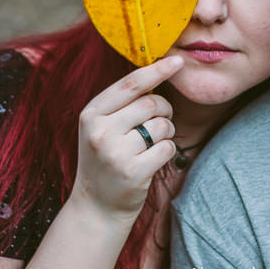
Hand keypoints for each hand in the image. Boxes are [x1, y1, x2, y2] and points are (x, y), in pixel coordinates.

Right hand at [71, 56, 183, 219]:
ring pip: (161, 125)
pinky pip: (167, 148)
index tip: (178, 61)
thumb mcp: (100, 128)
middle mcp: (100, 131)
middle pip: (150, 103)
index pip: (130, 84)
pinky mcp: (133, 172)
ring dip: (167, 131)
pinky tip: (153, 160)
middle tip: (162, 119)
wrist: (95, 208)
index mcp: (91, 114)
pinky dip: (167, 151)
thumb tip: (158, 71)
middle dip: (164, 108)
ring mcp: (115, 152)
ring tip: (153, 143)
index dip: (157, 70)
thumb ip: (122, 104)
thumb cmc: (104, 160)